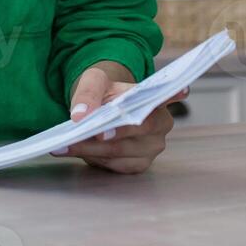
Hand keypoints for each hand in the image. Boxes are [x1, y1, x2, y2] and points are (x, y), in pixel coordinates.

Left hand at [49, 62, 186, 173]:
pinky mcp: (138, 164)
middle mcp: (160, 124)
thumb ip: (87, 93)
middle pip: (135, 131)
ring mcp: (151, 147)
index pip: (169, 96)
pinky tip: (74, 151)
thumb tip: (80, 114)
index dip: (175, 95)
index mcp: (156, 99)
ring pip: (119, 151)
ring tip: (64, 144)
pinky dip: (92, 158)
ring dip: (90, 149)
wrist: (104, 109)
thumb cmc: (105, 92)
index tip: (181, 91)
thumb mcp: (94, 81)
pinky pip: (113, 164)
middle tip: (83, 134)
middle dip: (106, 135)